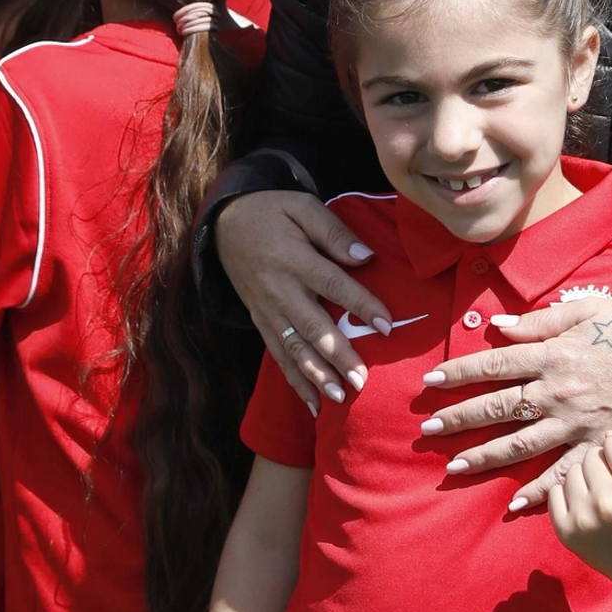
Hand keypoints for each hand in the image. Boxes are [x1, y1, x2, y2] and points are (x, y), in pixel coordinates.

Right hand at [216, 186, 391, 406]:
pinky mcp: (260, 322)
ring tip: (340, 398)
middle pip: (312, 327)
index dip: (361, 305)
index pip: (333, 284)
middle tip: (362, 381)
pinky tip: (314, 405)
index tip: (387, 325)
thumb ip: (334, 232)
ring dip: (316, 376)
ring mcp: (266, 310)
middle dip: (337, 357)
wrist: (224, 222)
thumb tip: (366, 258)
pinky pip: (278, 355)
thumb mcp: (303, 206)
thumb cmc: (273, 211)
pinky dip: (295, 382)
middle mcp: (278, 290)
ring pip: (293, 349)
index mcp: (293, 259)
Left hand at [420, 296, 611, 507]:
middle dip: (459, 418)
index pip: (494, 365)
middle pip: (498, 407)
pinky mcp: (594, 447)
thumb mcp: (585, 311)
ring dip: (483, 456)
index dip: (459, 372)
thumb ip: (539, 321)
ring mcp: (574, 424)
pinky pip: (562, 474)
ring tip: (453, 468)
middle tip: (429, 429)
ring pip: (519, 444)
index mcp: (551, 356)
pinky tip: (513, 505)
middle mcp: (556, 393)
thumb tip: (496, 327)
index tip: (430, 381)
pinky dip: (539, 492)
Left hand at [547, 430, 611, 598]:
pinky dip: (568, 495)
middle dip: (603, 465)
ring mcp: (582, 519)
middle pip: (591, 455)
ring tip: (602, 496)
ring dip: (586, 479)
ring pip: (571, 471)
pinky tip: (586, 506)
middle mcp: (607, 503)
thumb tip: (609, 433)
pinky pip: (554, 492)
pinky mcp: (565, 531)